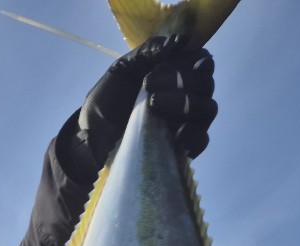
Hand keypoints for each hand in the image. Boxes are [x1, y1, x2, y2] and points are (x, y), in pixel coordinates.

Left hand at [76, 35, 216, 164]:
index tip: (169, 61)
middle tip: (149, 84)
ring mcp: (186, 123)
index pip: (202, 62)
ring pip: (207, 109)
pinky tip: (174, 133)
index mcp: (176, 75)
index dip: (194, 60)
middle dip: (182, 79)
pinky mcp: (182, 148)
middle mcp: (187, 97)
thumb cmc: (107, 101)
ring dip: (185, 103)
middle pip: (206, 84)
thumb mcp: (121, 69)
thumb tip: (179, 42)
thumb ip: (148, 52)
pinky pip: (201, 140)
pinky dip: (192, 135)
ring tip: (153, 104)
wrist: (91, 136)